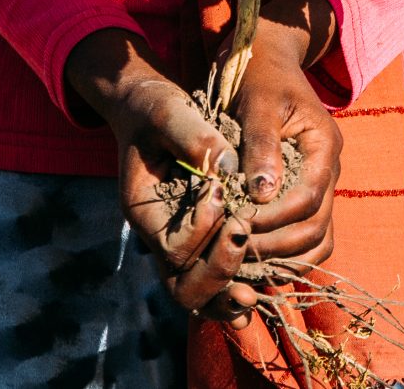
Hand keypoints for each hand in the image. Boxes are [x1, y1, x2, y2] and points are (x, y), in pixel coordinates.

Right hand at [64, 29, 251, 314]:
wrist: (148, 109)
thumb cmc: (156, 107)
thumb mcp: (170, 111)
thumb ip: (195, 138)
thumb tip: (230, 168)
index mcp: (144, 210)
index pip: (173, 247)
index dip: (202, 227)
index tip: (221, 190)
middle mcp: (159, 236)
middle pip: (183, 286)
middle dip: (218, 273)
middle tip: (244, 244)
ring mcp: (177, 243)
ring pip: (198, 294)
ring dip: (227, 296)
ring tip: (255, 296)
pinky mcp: (198, 239)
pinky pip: (213, 279)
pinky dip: (233, 289)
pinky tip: (259, 288)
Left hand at [235, 0, 344, 264]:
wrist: (264, 54)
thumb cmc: (257, 73)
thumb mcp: (257, 102)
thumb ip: (262, 145)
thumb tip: (263, 194)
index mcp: (323, 146)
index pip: (308, 200)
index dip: (273, 221)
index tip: (236, 226)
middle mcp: (327, 168)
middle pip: (316, 227)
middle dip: (276, 245)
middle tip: (235, 248)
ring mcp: (318, 181)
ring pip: (316, 238)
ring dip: (283, 255)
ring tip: (242, 259)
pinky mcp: (302, 188)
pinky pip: (305, 232)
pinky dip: (284, 250)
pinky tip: (252, 252)